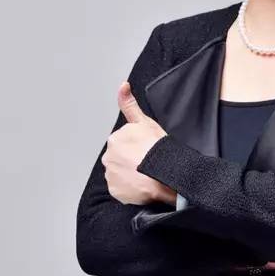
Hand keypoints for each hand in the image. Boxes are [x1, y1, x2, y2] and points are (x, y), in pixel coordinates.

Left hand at [102, 81, 173, 205]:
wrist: (166, 173)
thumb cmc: (159, 147)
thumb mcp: (145, 122)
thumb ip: (130, 104)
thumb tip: (122, 85)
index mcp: (115, 139)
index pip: (124, 144)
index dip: (137, 148)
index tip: (146, 151)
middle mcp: (108, 157)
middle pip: (119, 159)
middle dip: (131, 161)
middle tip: (146, 164)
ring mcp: (111, 175)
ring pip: (120, 174)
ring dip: (130, 175)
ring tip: (145, 176)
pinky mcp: (115, 190)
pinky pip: (121, 189)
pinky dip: (130, 188)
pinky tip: (141, 185)